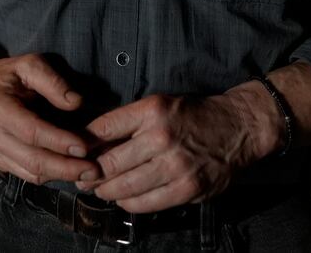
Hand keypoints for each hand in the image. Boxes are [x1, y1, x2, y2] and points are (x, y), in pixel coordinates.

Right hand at [0, 53, 97, 186]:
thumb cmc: (7, 75)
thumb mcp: (29, 65)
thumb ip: (53, 82)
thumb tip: (76, 103)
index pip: (32, 131)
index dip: (58, 141)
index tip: (84, 147)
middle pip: (33, 160)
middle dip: (66, 168)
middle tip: (94, 169)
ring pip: (31, 173)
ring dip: (61, 176)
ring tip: (88, 173)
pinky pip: (27, 175)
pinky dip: (50, 176)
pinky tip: (69, 171)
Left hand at [78, 85, 278, 211]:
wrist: (237, 127)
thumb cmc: (193, 116)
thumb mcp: (159, 105)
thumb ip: (127, 123)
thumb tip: (91, 143)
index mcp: (151, 111)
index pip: (103, 130)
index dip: (82, 146)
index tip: (73, 155)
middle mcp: (161, 137)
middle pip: (109, 164)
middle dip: (90, 175)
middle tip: (82, 179)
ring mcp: (175, 165)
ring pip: (124, 188)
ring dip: (107, 192)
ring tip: (102, 190)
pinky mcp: (187, 188)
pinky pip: (146, 203)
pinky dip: (129, 204)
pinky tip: (126, 199)